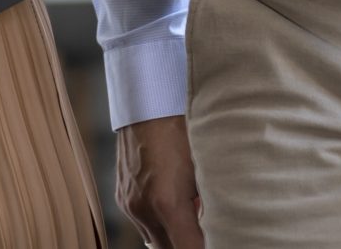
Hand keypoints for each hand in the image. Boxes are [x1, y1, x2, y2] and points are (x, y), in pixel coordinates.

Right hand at [115, 116, 205, 248]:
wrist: (149, 106)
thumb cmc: (182, 134)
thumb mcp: (204, 171)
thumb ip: (208, 208)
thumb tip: (218, 229)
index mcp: (168, 205)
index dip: (205, 248)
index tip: (218, 242)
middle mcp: (144, 210)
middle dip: (188, 243)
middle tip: (204, 232)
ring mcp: (130, 205)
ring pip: (155, 241)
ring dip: (172, 236)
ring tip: (189, 216)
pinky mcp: (122, 198)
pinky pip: (143, 224)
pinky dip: (158, 223)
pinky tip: (172, 204)